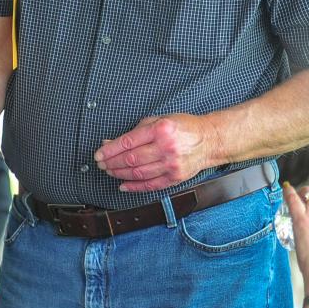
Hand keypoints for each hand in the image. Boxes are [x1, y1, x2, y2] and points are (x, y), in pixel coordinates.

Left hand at [94, 114, 218, 191]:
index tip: (99, 154)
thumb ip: (135, 131)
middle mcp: (166, 147)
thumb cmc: (183, 128)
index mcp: (161, 129)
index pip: (128, 142)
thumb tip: (111, 142)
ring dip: (119, 174)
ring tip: (109, 171)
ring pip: (138, 173)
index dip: (109, 150)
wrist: (209, 140)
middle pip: (131, 159)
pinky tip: (123, 185)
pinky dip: (134, 187)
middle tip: (101, 164)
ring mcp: (171, 164)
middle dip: (111, 163)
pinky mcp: (175, 177)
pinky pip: (150, 185)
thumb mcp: (158, 120)